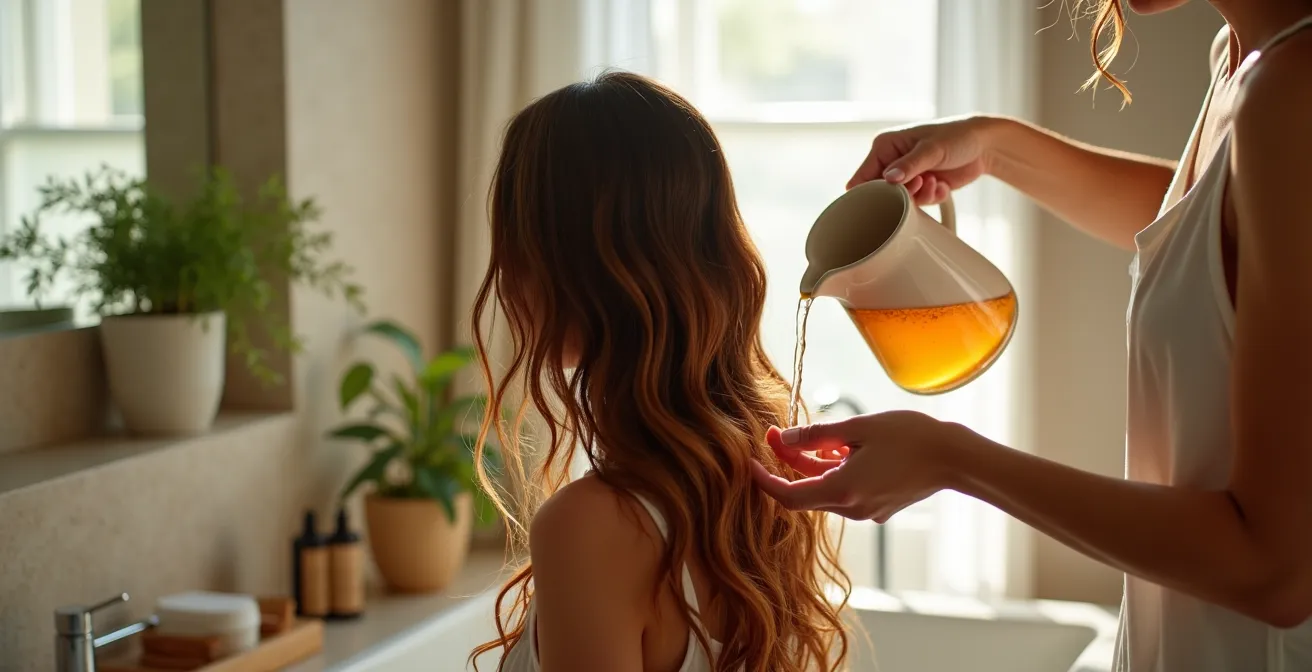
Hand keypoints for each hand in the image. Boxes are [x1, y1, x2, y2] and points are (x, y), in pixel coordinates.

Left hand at [750, 411, 986, 522]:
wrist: (956, 458)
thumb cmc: (910, 437)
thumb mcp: (857, 428)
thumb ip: (815, 436)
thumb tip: (782, 438)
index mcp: (842, 490)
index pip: (787, 496)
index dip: (763, 480)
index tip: (749, 461)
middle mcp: (851, 508)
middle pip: (805, 490)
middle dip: (788, 462)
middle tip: (778, 430)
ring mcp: (867, 512)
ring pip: (825, 490)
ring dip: (814, 466)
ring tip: (822, 435)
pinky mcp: (879, 508)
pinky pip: (846, 491)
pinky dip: (836, 472)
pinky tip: (846, 449)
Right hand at [847, 115, 1000, 205]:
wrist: (984, 145)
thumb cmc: (957, 136)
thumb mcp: (932, 149)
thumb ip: (909, 165)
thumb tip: (888, 179)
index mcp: (885, 146)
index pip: (863, 176)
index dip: (869, 192)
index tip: (883, 200)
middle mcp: (892, 161)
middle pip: (882, 193)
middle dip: (902, 194)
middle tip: (920, 184)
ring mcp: (907, 176)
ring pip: (901, 201)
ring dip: (920, 196)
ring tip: (934, 181)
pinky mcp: (921, 188)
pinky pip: (918, 204)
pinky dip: (931, 198)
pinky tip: (942, 184)